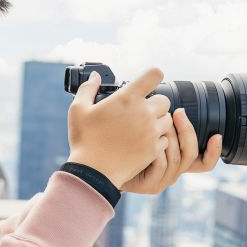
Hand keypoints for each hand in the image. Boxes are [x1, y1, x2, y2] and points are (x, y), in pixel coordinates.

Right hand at [66, 68, 172, 187]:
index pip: (154, 75)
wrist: (94, 172)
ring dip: (158, 121)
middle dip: (155, 103)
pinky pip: (165, 139)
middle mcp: (144, 113)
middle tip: (141, 111)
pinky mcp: (154, 149)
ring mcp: (151, 132)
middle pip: (164, 100)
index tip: (148, 81)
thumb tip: (95, 76)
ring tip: (143, 127)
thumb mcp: (78, 110)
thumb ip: (88, 88)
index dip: (153, 75)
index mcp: (127, 98)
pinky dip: (157, 140)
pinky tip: (143, 142)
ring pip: (168, 120)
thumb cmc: (85, 140)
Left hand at [121, 109, 221, 193]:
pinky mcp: (150, 185)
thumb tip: (175, 106)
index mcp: (176, 161)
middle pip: (192, 156)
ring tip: (159, 123)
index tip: (216, 135)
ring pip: (177, 159)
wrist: (102, 164)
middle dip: (188, 132)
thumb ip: (161, 124)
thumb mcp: (147, 133)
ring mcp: (162, 181)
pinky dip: (157, 150)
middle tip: (179, 113)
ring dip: (170, 138)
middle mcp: (173, 173)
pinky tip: (147, 141)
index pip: (203, 163)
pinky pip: (160, 165)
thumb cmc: (124, 146)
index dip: (213, 151)